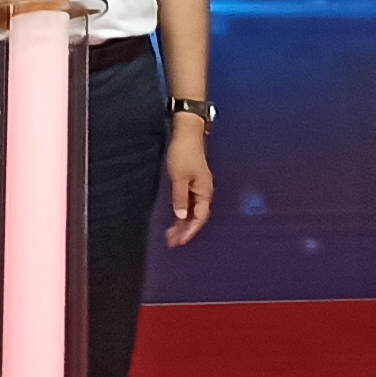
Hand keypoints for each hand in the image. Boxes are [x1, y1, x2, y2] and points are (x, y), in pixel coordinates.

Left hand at [163, 111, 213, 245]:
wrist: (187, 133)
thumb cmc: (184, 154)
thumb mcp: (179, 178)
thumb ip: (180, 198)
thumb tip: (182, 216)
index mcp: (205, 192)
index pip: (200, 217)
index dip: (190, 231)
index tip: (180, 241)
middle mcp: (203, 192)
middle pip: (196, 217)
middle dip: (185, 230)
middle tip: (172, 243)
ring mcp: (197, 188)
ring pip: (191, 211)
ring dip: (182, 223)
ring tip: (170, 236)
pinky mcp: (191, 183)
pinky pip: (188, 203)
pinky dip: (181, 213)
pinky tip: (174, 219)